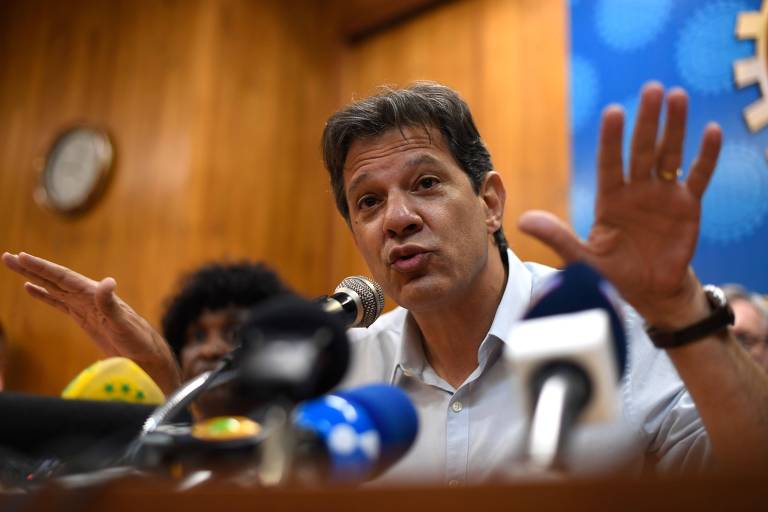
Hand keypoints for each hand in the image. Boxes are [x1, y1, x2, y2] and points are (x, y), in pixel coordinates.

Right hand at [2, 251, 180, 392]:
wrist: (144, 355)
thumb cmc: (137, 339)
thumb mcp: (123, 323)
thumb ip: (111, 304)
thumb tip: (107, 282)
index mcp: (95, 294)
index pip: (63, 277)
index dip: (42, 267)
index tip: (22, 257)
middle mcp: (89, 296)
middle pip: (54, 278)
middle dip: (31, 267)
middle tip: (7, 256)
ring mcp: (85, 306)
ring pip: (53, 288)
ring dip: (33, 277)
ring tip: (14, 266)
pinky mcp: (83, 317)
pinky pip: (58, 303)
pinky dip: (44, 294)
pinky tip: (31, 288)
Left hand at [519, 82, 720, 327]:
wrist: (648, 292)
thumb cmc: (613, 274)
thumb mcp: (583, 258)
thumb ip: (557, 237)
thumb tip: (523, 221)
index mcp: (610, 198)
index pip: (609, 162)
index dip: (611, 139)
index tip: (613, 112)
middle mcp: (636, 190)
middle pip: (642, 150)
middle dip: (646, 120)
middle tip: (651, 88)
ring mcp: (663, 195)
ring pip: (669, 155)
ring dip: (674, 127)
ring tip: (678, 95)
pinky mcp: (687, 206)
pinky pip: (698, 177)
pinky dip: (706, 156)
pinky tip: (712, 131)